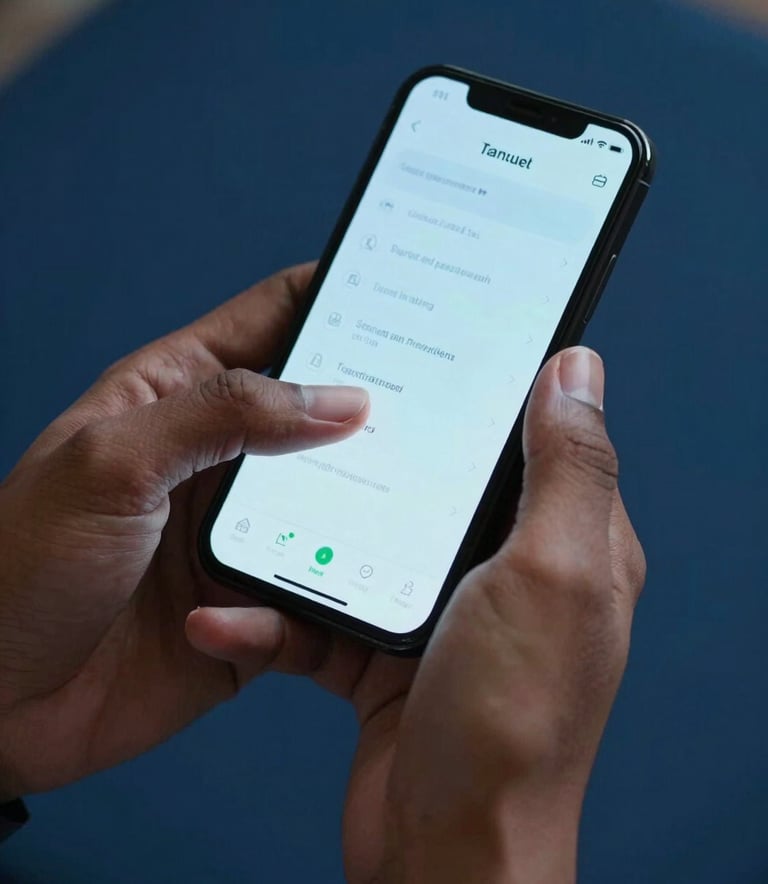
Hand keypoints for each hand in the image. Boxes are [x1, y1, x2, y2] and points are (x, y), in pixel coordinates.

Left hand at [0, 263, 369, 798]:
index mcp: (178, 395)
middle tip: (444, 401)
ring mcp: (242, 529)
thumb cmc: (22, 566)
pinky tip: (307, 602)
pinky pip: (319, 588)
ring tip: (417, 501)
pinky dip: (330, 593)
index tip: (409, 290)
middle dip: (377, 404)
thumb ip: (225, 414)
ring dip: (368, 505)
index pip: (274, 320)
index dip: (338, 296)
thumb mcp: (115, 462)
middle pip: (320, 411)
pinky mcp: (258, 600)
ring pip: (336, 500)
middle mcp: (220, 457)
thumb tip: (339, 398)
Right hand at [192, 347, 644, 882]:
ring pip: (363, 546)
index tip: (429, 352)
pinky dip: (274, 618)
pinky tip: (229, 615)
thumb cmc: (511, 726)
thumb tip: (576, 371)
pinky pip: (321, 618)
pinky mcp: (383, 661)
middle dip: (374, 459)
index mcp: (564, 544)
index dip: (487, 391)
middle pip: (433, 487)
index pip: (531, 439)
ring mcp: (441, 619)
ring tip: (244, 524)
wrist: (445, 858)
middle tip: (314, 420)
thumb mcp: (552, 575)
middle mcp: (505, 576)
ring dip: (300, 542)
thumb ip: (567, 470)